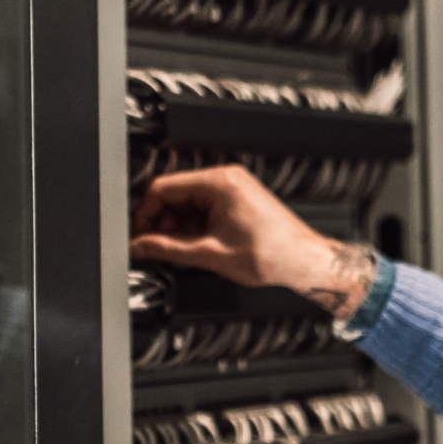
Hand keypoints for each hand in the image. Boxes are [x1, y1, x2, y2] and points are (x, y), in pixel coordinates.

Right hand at [130, 166, 377, 321]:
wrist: (304, 262)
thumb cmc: (273, 254)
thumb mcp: (209, 254)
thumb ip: (168, 249)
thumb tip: (142, 246)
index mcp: (219, 183)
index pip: (163, 188)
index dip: (145, 214)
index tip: (139, 235)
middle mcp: (226, 180)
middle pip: (174, 196)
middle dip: (161, 223)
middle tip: (152, 248)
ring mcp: (233, 191)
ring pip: (188, 206)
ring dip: (177, 229)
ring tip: (175, 253)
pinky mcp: (237, 203)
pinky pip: (203, 211)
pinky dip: (193, 229)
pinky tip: (192, 248)